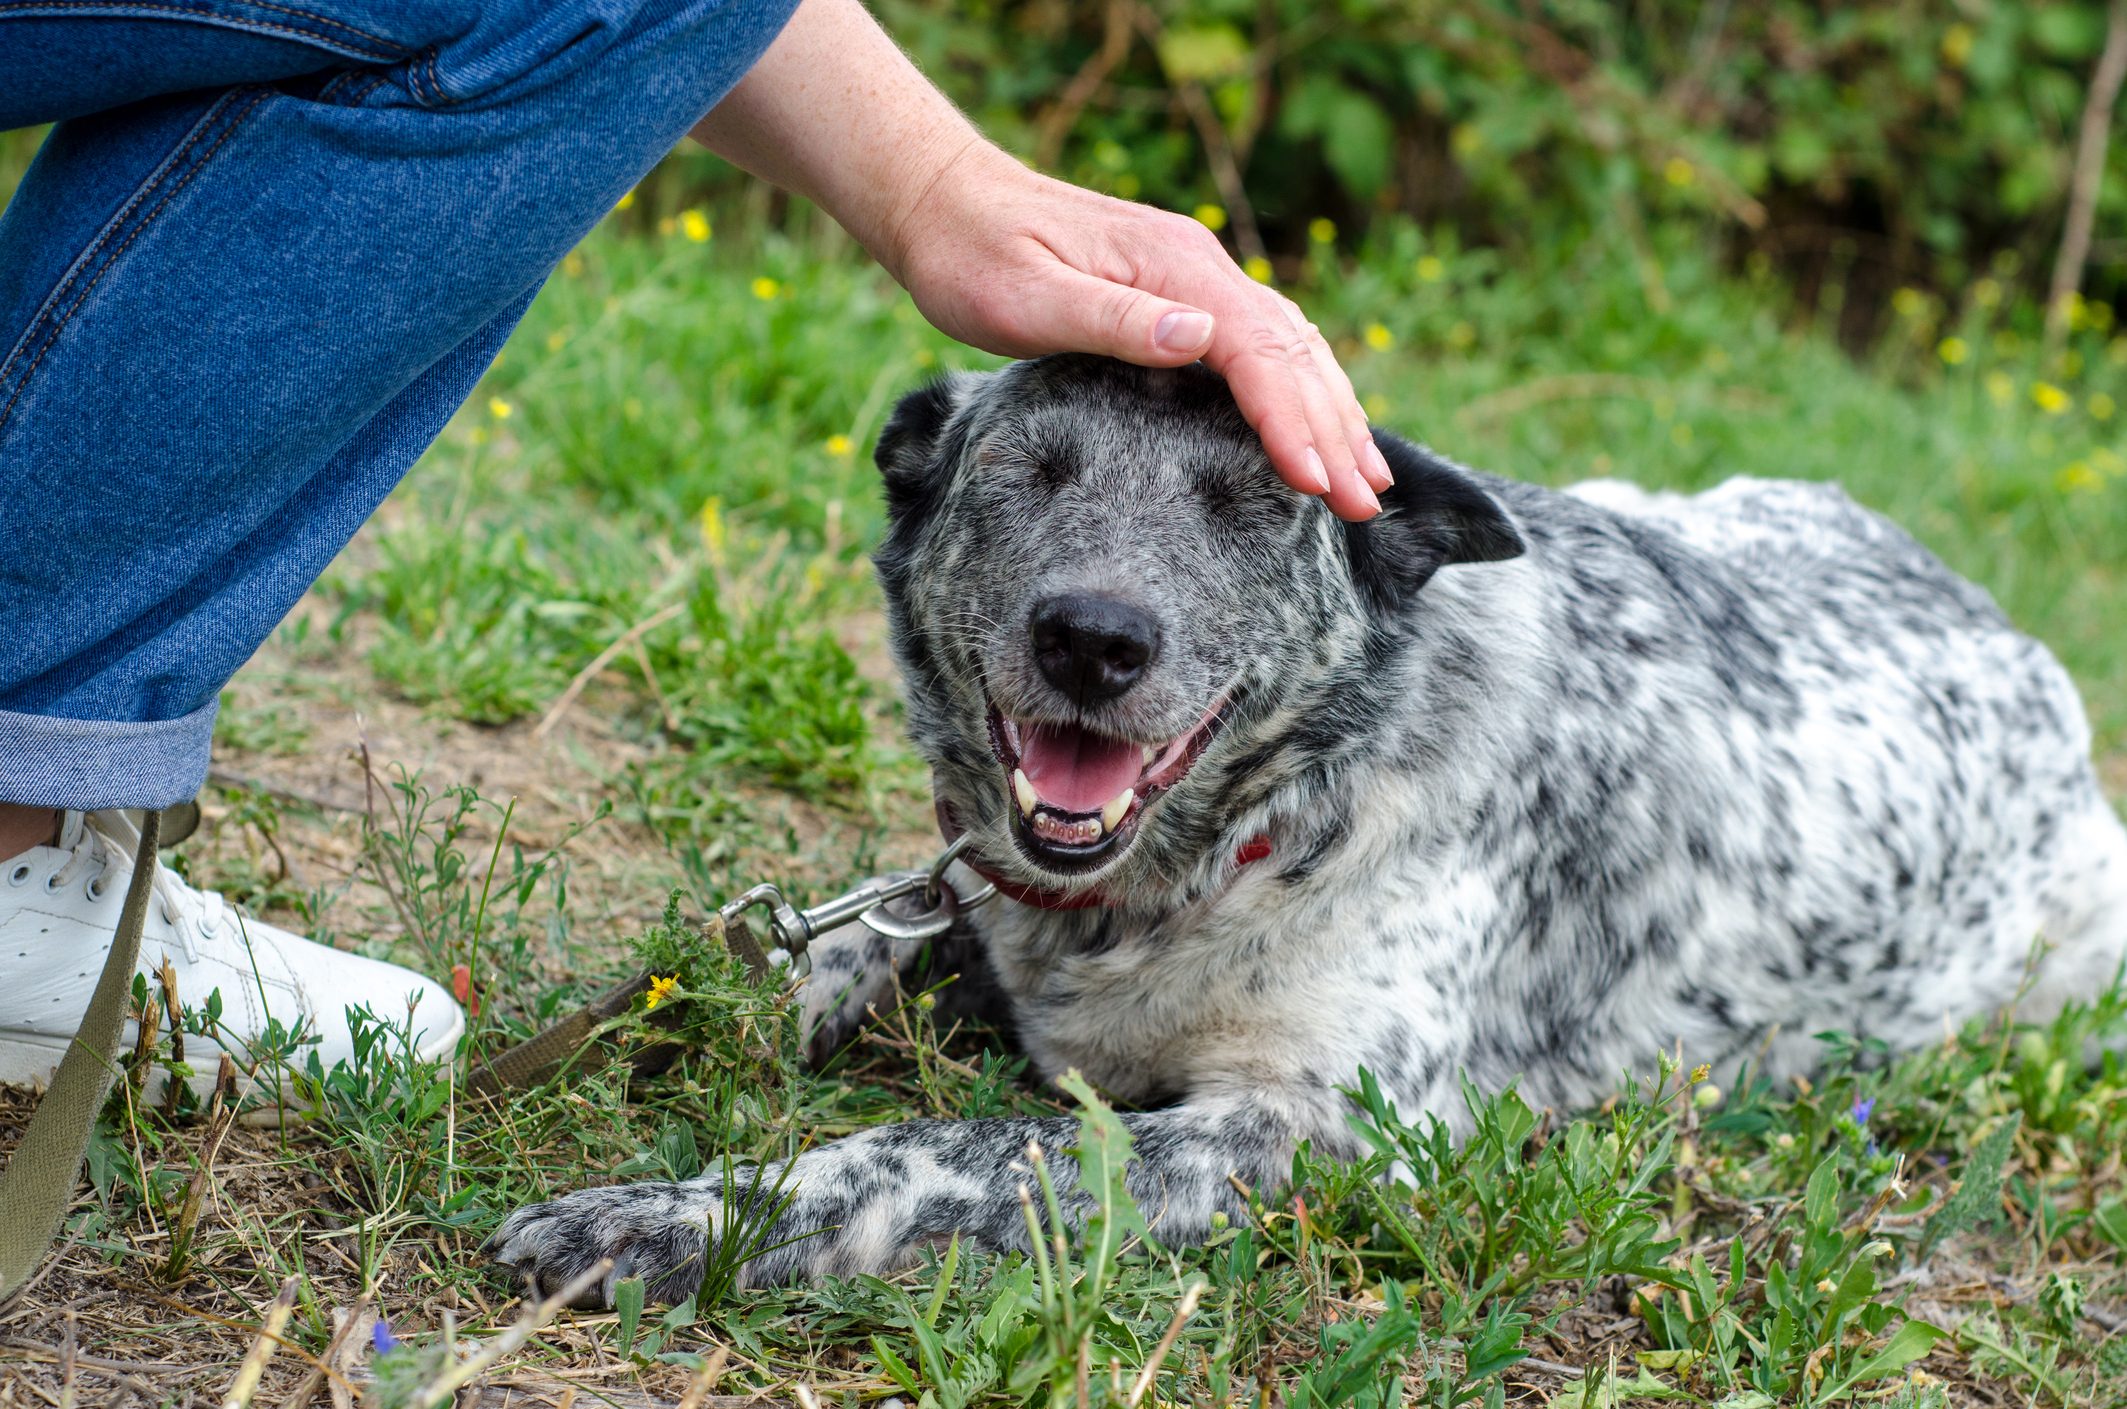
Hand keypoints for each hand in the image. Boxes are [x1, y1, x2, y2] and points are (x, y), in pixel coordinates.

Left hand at [691, 0, 1387, 519]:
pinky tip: (1313, 429)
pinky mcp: (1181, 293)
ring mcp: (1197, 278)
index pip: (1258, 353)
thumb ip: (1115, 319)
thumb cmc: (974, 257)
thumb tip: (1199, 338)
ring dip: (1333, 413)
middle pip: (1294, 354)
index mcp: (1176, 268)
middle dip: (1336, 432)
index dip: (1292, 422)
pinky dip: (1300, 391)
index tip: (1315, 483)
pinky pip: (1263, 347)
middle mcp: (1201, 267)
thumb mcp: (1031, 295)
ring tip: (1366, 479)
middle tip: (1367, 506)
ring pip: (1291, 349)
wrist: (945, 202)